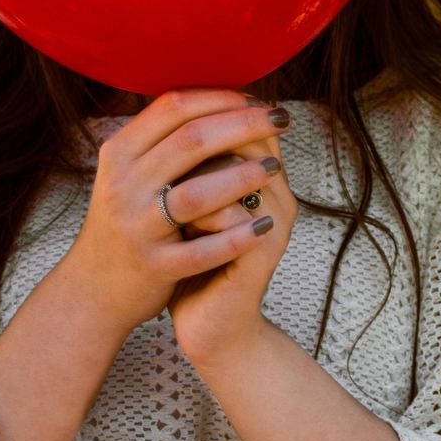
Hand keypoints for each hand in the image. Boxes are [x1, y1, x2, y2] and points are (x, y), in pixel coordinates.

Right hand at [63, 87, 291, 342]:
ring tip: (275, 166)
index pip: (174, 107)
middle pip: (191, 141)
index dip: (221, 97)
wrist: (93, 287)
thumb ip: (162, 139)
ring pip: (197, 194)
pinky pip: (201, 251)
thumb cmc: (126, 221)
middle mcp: (123, 185)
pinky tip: (265, 226)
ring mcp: (136, 227)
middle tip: (281, 119)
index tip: (257, 99)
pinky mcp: (153, 266)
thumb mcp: (128, 172)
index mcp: (119, 153)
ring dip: (243, 176)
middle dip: (244, 124)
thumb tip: (218, 97)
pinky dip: (237, 237)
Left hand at [165, 122, 296, 364]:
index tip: (167, 127)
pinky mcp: (261, 254)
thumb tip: (163, 119)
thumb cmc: (198, 263)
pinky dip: (196, 215)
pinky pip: (230, 215)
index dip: (209, 113)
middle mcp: (277, 196)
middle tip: (164, 157)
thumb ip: (194, 168)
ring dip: (197, 177)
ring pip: (237, 171)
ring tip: (171, 194)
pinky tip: (178, 228)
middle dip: (202, 139)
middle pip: (249, 136)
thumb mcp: (194, 209)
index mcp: (264, 180)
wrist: (212, 327)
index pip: (247, 120)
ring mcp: (274, 224)